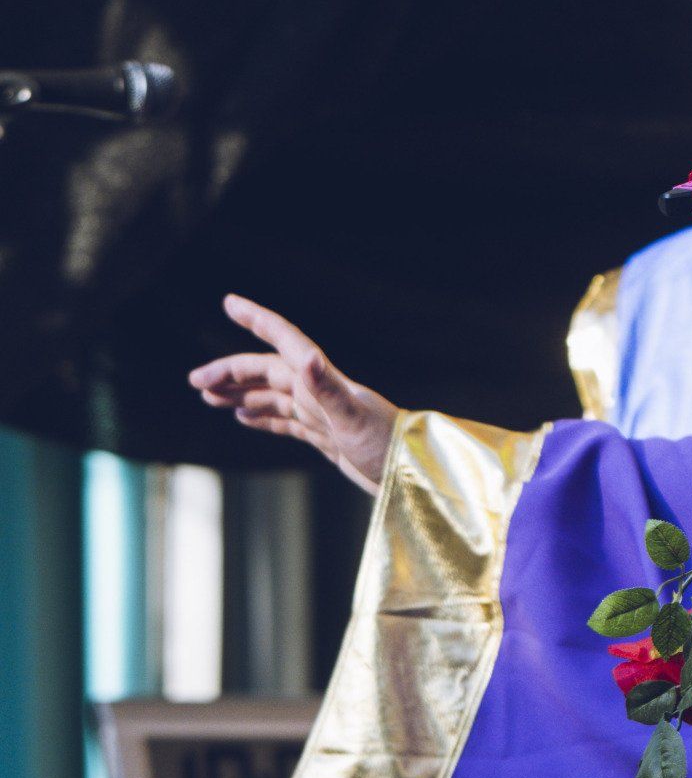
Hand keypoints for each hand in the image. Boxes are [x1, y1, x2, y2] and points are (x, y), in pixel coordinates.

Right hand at [188, 294, 400, 493]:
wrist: (412, 475)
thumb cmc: (388, 444)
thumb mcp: (355, 418)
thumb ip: (329, 389)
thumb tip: (307, 359)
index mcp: (323, 380)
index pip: (285, 341)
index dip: (258, 320)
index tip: (230, 302)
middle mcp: (320, 391)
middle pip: (267, 371)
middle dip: (232, 371)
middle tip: (195, 381)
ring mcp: (322, 413)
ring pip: (272, 395)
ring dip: (240, 392)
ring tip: (207, 396)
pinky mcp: (325, 436)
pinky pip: (286, 420)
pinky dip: (262, 416)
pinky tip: (242, 416)